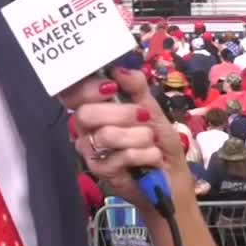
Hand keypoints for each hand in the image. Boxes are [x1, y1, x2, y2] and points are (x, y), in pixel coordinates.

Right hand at [60, 68, 192, 213]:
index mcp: (96, 107)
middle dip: (121, 114)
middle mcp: (87, 128)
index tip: (112, 87)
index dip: (87, 89)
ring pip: (105, 135)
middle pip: (86, 114)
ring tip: (151, 141)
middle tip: (144, 116)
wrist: (170, 175)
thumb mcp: (152, 108)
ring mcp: (91, 150)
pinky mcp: (101, 171)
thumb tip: (119, 70)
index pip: (74, 94)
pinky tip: (152, 158)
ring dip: (138, 136)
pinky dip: (143, 154)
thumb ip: (136, 87)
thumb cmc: (158, 140)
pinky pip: (118, 156)